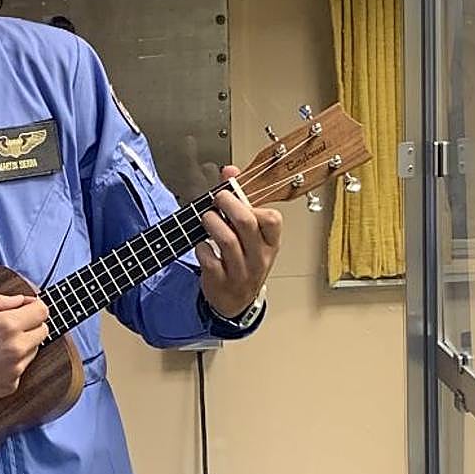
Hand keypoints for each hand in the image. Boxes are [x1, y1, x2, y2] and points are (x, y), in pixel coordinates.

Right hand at [0, 294, 48, 413]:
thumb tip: (21, 300)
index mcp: (7, 325)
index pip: (42, 311)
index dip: (35, 307)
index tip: (26, 308)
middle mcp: (17, 348)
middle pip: (43, 331)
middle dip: (31, 325)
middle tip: (10, 326)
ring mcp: (16, 370)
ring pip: (34, 350)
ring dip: (23, 344)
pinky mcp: (11, 386)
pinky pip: (22, 368)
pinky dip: (13, 363)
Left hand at [196, 165, 283, 317]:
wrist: (234, 303)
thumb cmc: (243, 262)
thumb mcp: (249, 235)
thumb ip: (240, 201)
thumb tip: (230, 170)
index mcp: (270, 243)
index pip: (272, 219)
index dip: (253, 203)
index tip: (237, 194)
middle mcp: (259, 258)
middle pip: (246, 223)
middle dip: (227, 204)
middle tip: (217, 199)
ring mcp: (241, 272)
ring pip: (227, 241)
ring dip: (212, 223)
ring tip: (206, 218)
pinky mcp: (222, 283)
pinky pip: (210, 260)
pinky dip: (201, 247)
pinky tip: (201, 244)